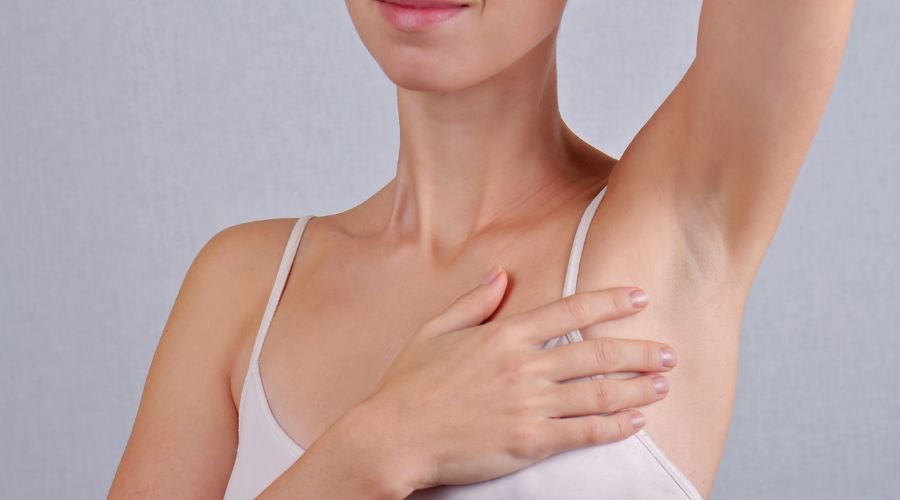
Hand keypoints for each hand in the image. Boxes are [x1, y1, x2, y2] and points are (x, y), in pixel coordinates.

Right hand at [356, 265, 675, 491]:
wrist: (393, 436)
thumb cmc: (408, 386)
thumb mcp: (434, 331)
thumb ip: (473, 301)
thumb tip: (500, 275)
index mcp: (503, 335)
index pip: (570, 310)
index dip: (611, 302)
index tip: (640, 297)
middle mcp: (523, 366)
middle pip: (596, 352)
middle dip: (639, 350)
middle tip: (669, 352)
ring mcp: (528, 405)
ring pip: (598, 392)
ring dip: (636, 387)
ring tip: (662, 384)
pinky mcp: (528, 442)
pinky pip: (583, 432)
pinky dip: (614, 426)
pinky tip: (635, 421)